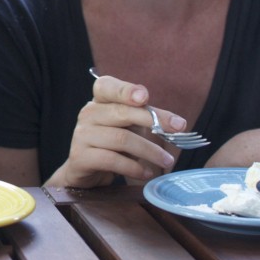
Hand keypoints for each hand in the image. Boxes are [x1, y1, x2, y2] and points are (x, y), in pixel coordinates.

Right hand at [47, 75, 182, 187]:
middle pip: (121, 112)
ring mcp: (82, 135)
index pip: (106, 86)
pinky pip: (112, 160)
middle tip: (178, 129)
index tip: (145, 97)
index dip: (125, 90)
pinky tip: (146, 173)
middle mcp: (88, 114)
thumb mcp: (129, 126)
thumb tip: (177, 124)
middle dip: (153, 120)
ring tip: (167, 161)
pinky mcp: (80, 157)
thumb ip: (146, 118)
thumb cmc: (112, 144)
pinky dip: (134, 168)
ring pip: (121, 139)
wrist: (87, 170)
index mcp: (99, 101)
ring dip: (150, 151)